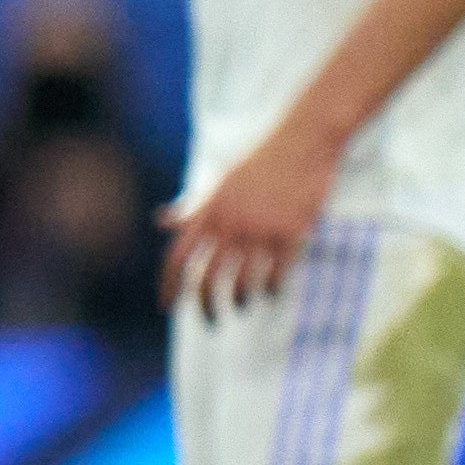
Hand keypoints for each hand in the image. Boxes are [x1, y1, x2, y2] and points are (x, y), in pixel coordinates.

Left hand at [160, 117, 338, 318]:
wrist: (302, 142)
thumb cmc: (260, 162)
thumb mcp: (219, 182)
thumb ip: (193, 208)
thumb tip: (163, 221)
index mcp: (208, 210)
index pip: (178, 257)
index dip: (169, 286)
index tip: (166, 308)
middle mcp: (229, 223)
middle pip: (207, 279)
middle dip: (205, 307)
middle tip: (209, 322)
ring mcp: (260, 229)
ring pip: (241, 283)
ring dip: (239, 302)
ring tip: (241, 306)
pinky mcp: (290, 233)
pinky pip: (276, 275)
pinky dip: (271, 290)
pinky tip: (270, 294)